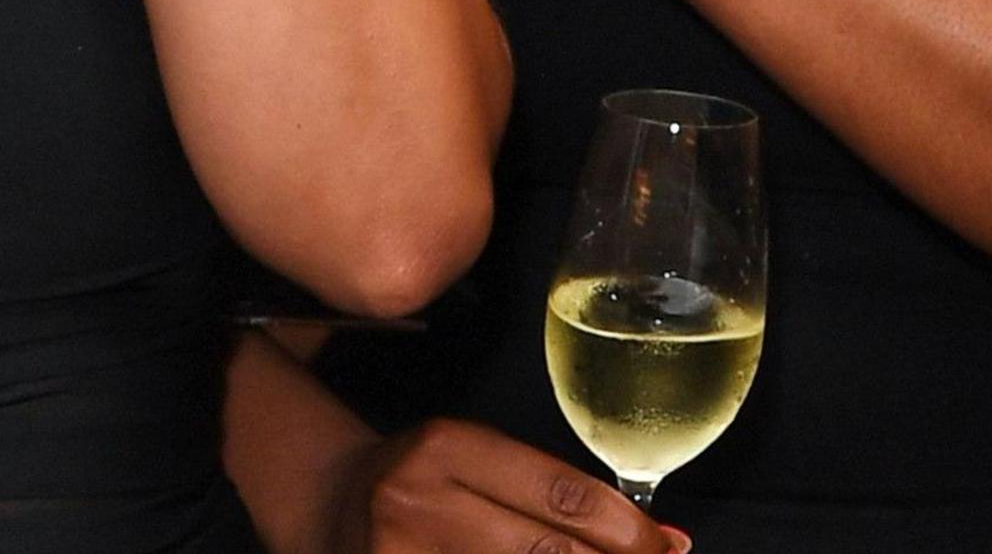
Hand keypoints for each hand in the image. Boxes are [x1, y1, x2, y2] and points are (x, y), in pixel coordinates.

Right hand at [331, 420, 685, 553]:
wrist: (326, 504)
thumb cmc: (418, 480)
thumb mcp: (472, 456)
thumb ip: (545, 491)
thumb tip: (645, 536)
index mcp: (447, 447)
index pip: (560, 496)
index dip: (627, 531)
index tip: (665, 546)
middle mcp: (419, 501)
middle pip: (546, 552)